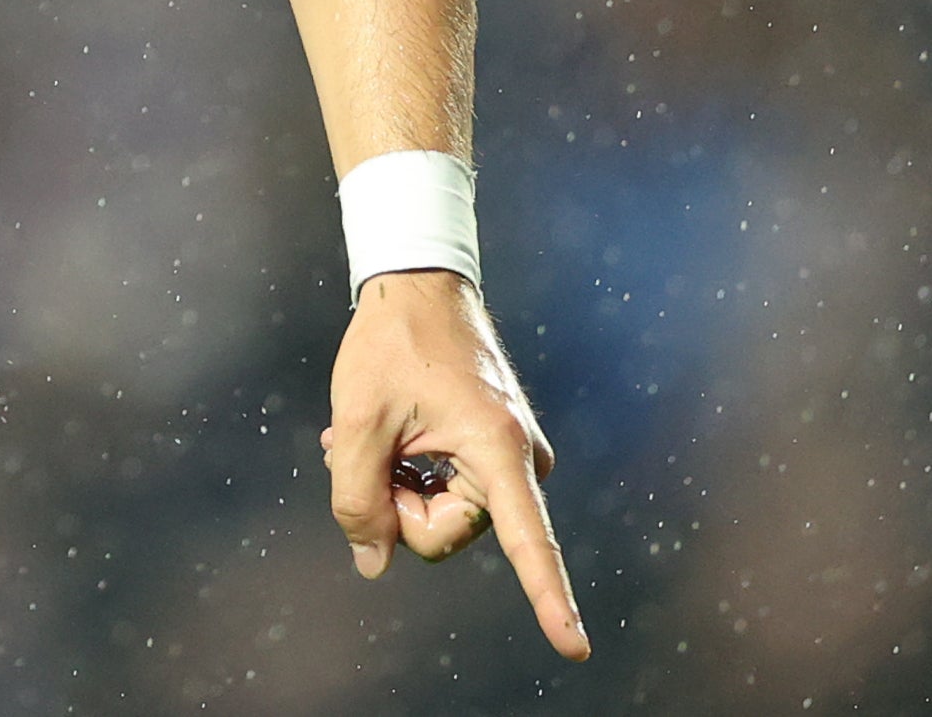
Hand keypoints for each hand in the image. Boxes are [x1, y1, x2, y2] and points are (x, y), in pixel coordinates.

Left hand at [321, 269, 588, 659]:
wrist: (416, 283)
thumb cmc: (389, 343)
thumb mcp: (356, 420)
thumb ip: (356, 497)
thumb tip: (371, 564)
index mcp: (497, 449)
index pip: (528, 541)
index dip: (551, 600)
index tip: (576, 649)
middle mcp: (519, 461)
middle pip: (444, 532)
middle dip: (396, 502)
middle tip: (368, 447)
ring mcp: (511, 457)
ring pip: (441, 514)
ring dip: (399, 484)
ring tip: (375, 433)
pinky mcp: (498, 451)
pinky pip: (451, 491)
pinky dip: (413, 473)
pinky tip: (390, 438)